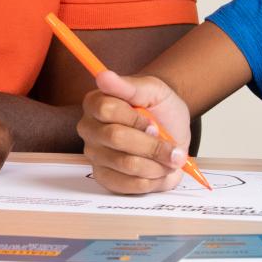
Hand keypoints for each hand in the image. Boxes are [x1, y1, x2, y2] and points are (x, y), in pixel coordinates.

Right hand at [77, 70, 189, 194]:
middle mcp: (89, 129)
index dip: (136, 119)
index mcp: (95, 103)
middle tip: (170, 145)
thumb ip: (129, 85)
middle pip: (116, 138)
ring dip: (157, 163)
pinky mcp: (104, 177)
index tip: (154, 123)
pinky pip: (128, 185)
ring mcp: (94, 155)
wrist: (172, 130)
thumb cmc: (160, 109)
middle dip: (152, 144)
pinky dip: (152, 179)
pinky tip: (158, 169)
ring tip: (167, 157)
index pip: (107, 110)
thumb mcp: (153, 90)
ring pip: (126, 164)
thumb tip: (103, 76)